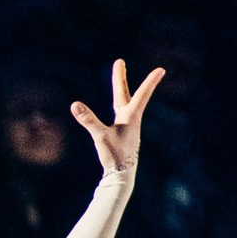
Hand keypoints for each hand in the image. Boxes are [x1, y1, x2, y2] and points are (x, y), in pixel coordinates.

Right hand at [71, 57, 162, 178]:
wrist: (122, 175)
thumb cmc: (114, 155)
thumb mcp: (100, 136)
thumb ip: (88, 120)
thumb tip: (75, 104)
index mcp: (131, 117)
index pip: (141, 94)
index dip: (150, 81)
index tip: (161, 70)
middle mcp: (131, 119)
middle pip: (126, 94)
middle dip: (121, 78)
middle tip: (119, 62)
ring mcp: (127, 126)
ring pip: (123, 102)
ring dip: (119, 88)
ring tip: (118, 75)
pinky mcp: (122, 133)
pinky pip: (120, 111)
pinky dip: (118, 102)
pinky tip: (117, 104)